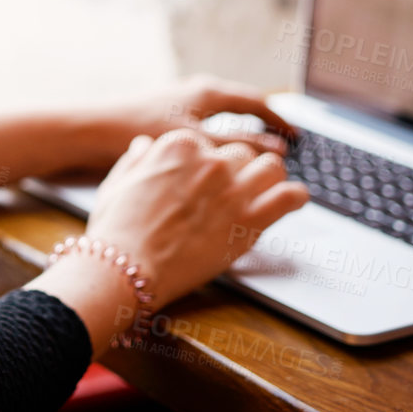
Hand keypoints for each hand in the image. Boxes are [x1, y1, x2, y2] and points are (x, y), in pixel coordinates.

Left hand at [76, 74, 300, 172]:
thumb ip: (239, 146)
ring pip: (221, 116)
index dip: (279, 122)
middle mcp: (195, 91)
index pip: (257, 103)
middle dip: (262, 125)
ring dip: (239, 132)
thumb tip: (277, 151)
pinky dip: (216, 139)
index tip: (296, 139)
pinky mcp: (165, 115)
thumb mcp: (199, 142)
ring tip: (253, 156)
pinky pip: (203, 124)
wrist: (92, 130)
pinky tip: (215, 161)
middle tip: (281, 145)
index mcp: (208, 93)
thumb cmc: (142, 131)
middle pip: (240, 106)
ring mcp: (180, 101)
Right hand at [85, 128, 307, 312]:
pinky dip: (295, 197)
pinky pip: (289, 197)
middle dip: (238, 171)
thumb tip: (144, 146)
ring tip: (265, 191)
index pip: (209, 144)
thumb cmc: (117, 229)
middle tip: (232, 192)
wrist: (127, 267)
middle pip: (241, 154)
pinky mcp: (250, 221)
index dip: (207, 164)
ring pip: (271, 167)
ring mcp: (233, 189)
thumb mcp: (118, 183)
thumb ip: (136, 159)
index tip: (206, 180)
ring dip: (268, 178)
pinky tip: (293, 200)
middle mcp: (210, 160)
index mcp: (178, 145)